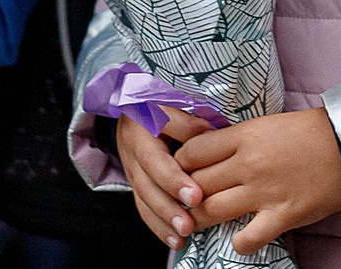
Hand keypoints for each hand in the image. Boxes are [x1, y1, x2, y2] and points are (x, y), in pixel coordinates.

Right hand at [117, 110, 216, 250]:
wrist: (132, 105)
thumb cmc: (165, 101)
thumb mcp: (175, 100)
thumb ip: (190, 118)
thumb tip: (209, 133)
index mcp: (143, 121)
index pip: (158, 152)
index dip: (176, 173)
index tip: (196, 191)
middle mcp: (134, 146)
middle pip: (149, 177)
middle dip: (170, 198)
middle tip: (193, 215)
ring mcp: (131, 166)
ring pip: (144, 195)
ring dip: (164, 218)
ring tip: (185, 234)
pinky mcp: (134, 181)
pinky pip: (142, 206)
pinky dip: (157, 226)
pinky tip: (174, 240)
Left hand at [175, 106, 340, 253]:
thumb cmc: (313, 132)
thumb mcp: (269, 124)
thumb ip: (239, 139)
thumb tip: (207, 153)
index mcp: (246, 136)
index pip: (192, 153)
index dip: (180, 164)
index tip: (183, 172)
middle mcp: (250, 163)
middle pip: (195, 184)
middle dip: (185, 195)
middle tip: (187, 200)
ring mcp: (265, 191)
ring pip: (211, 211)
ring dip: (201, 219)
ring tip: (202, 220)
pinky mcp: (283, 215)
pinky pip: (246, 240)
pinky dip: (239, 243)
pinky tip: (242, 237)